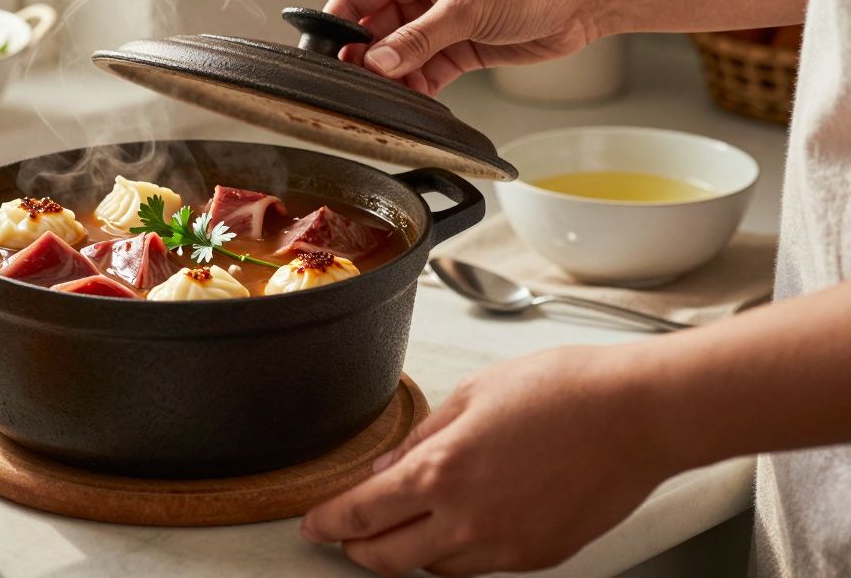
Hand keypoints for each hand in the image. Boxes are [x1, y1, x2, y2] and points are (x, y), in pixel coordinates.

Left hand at [301, 346, 673, 576]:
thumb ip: (423, 437)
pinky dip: (459, 552)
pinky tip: (461, 525)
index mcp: (442, 471)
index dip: (329, 523)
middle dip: (358, 549)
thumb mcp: (473, 394)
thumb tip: (388, 466)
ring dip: (411, 552)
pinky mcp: (538, 556)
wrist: (638, 414)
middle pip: (388, 558)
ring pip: (435, 569)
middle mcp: (468, 520)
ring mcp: (505, 545)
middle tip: (346, 535)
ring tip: (407, 525)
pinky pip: (481, 567)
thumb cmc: (564, 390)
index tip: (313, 525)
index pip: (363, 513)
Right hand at [325, 0, 606, 94]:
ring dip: (392, 80)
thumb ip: (418, 39)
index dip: (336, 27)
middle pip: (373, 34)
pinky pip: (423, 75)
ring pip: (397, 59)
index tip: (325, 58)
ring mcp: (437, 25)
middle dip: (366, 62)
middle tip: (358, 88)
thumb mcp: (465, 7)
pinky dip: (416, 90)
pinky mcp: (457, 51)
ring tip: (385, 100)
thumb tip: (378, 63)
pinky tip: (412, 103)